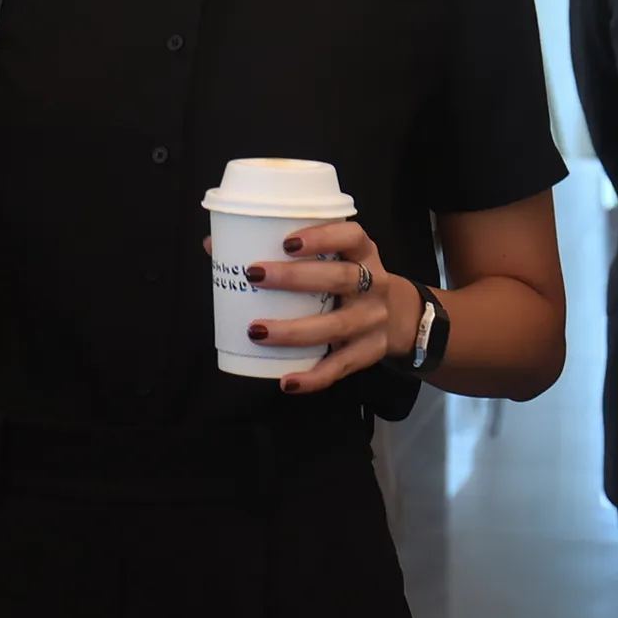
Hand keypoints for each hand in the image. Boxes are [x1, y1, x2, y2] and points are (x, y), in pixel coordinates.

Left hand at [234, 219, 423, 395]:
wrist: (403, 317)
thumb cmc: (348, 279)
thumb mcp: (334, 258)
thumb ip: (284, 252)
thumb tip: (214, 245)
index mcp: (363, 253)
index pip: (351, 236)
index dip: (322, 236)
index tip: (286, 242)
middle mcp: (374, 284)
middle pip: (341, 278)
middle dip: (296, 278)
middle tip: (254, 275)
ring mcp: (373, 320)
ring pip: (336, 326)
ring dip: (294, 330)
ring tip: (255, 331)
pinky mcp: (370, 352)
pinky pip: (341, 367)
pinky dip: (313, 377)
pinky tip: (286, 381)